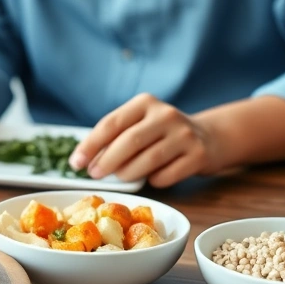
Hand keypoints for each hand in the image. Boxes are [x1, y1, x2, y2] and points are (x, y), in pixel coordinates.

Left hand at [69, 93, 224, 187]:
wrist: (210, 137)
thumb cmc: (162, 134)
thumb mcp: (140, 124)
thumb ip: (116, 137)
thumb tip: (86, 162)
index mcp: (145, 102)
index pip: (111, 123)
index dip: (90, 145)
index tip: (75, 163)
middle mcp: (166, 115)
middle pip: (129, 141)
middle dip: (106, 161)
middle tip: (94, 174)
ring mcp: (185, 135)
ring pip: (147, 160)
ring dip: (127, 173)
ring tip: (119, 177)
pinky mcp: (198, 156)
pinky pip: (165, 175)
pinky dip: (153, 181)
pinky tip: (151, 177)